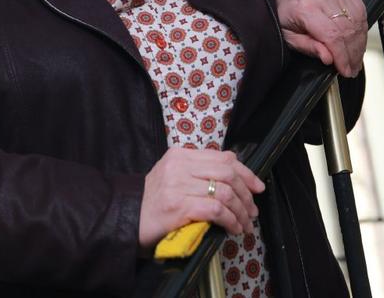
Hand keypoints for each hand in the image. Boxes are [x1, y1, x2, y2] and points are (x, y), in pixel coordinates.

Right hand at [138, 148, 264, 247]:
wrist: (126, 218)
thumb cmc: (152, 201)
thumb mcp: (173, 177)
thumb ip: (198, 171)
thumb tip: (234, 172)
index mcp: (179, 155)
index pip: (222, 158)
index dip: (246, 172)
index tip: (257, 187)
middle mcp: (179, 166)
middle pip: (227, 173)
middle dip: (246, 194)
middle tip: (252, 211)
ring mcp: (178, 185)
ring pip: (224, 193)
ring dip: (241, 211)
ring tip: (244, 224)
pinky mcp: (179, 206)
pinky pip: (216, 210)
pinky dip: (230, 221)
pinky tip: (233, 228)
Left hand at [275, 0, 366, 76]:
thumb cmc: (286, 13)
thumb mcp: (288, 35)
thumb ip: (307, 47)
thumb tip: (328, 58)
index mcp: (305, 7)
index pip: (332, 36)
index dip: (342, 56)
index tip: (346, 70)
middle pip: (347, 31)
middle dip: (352, 54)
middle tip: (352, 69)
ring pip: (357, 23)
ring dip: (359, 44)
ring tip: (355, 59)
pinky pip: (361, 12)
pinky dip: (361, 30)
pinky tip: (357, 42)